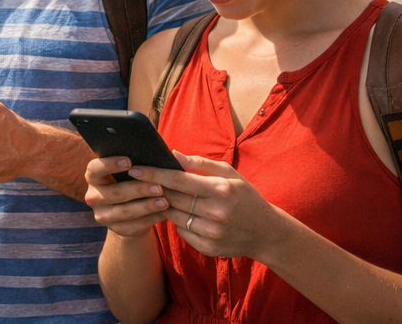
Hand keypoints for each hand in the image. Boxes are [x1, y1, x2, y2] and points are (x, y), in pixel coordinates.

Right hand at [84, 156, 170, 235]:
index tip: (129, 161)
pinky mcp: (116, 229)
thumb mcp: (129, 172)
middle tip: (159, 187)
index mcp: (93, 177)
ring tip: (165, 201)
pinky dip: (151, 219)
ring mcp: (103, 215)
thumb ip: (138, 162)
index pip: (95, 169)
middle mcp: (93, 197)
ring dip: (147, 206)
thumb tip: (169, 153)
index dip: (110, 164)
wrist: (128, 211)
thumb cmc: (131, 182)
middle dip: (138, 189)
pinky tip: (164, 213)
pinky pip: (134, 225)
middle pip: (115, 192)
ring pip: (125, 211)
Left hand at [126, 153, 291, 260]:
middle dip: (154, 188)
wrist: (266, 233)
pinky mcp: (208, 248)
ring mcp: (211, 233)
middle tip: (140, 180)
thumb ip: (200, 163)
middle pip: (172, 198)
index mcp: (220, 190)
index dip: (153, 174)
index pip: (178, 180)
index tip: (134, 169)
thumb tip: (173, 154)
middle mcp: (215, 213)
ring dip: (164, 205)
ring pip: (173, 216)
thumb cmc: (245, 197)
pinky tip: (181, 213)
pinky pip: (181, 231)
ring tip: (160, 195)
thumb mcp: (229, 174)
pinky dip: (178, 221)